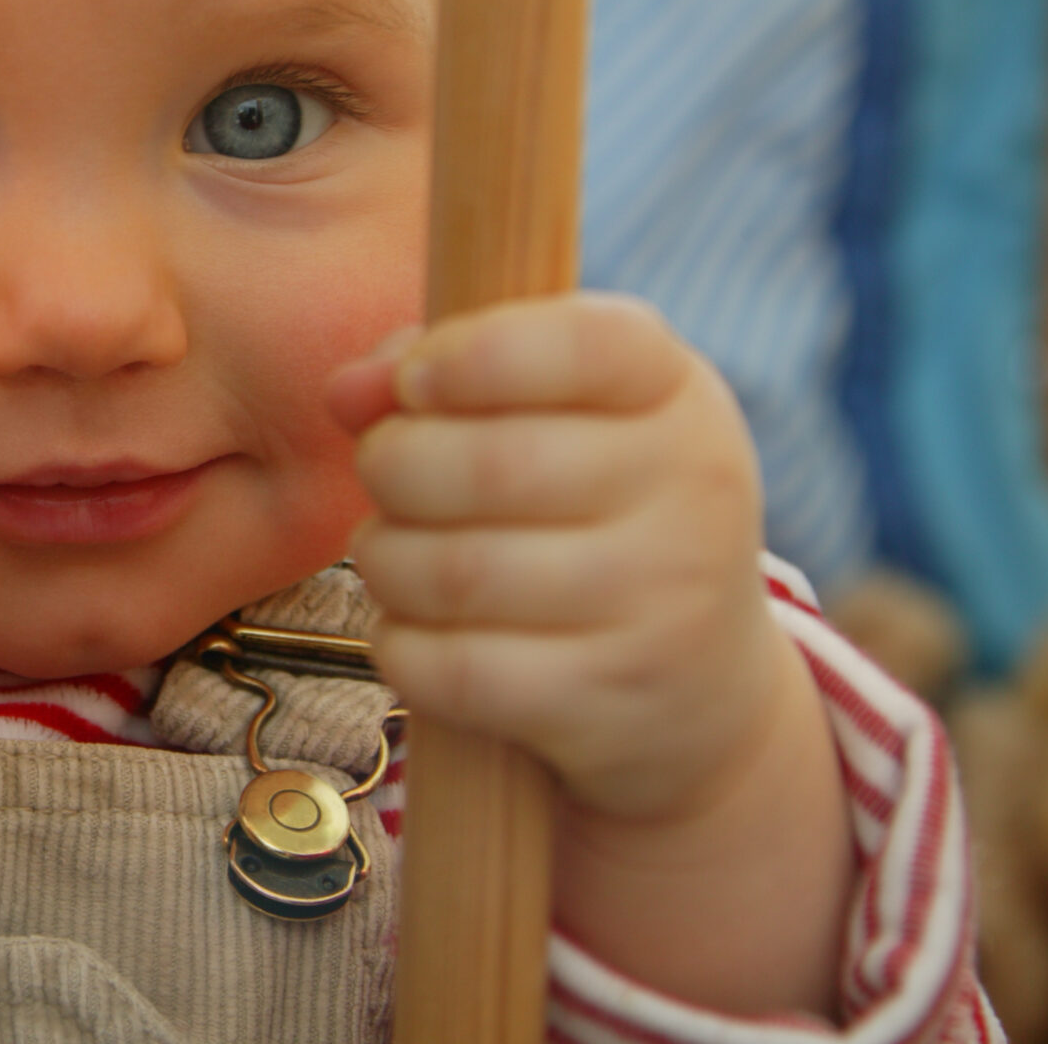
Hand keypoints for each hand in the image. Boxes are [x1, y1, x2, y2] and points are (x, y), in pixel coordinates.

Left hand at [330, 294, 795, 825]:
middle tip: (385, 476)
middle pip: (489, 465)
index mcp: (675, 391)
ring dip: (386, 559)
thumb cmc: (591, 510)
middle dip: (393, 465)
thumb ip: (438, 370)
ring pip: (456, 574)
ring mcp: (663, 606)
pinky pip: (455, 671)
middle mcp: (692, 492)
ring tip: (393, 552)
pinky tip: (414, 631)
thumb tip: (348, 391)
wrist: (699, 686)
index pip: (580, 344)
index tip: (414, 383)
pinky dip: (402, 647)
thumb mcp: (551, 412)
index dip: (468, 354)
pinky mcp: (612, 703)